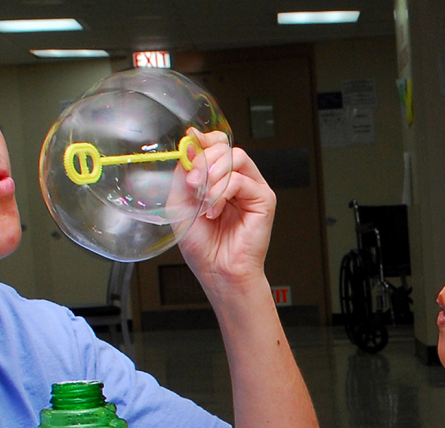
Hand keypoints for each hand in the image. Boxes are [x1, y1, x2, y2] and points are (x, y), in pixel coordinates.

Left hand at [176, 128, 275, 289]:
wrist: (217, 271)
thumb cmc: (202, 245)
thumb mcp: (180, 203)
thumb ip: (184, 174)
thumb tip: (190, 146)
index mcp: (219, 179)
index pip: (217, 145)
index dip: (205, 139)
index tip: (191, 140)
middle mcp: (237, 180)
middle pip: (225, 148)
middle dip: (204, 162)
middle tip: (192, 184)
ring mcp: (252, 188)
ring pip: (235, 158)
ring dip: (213, 177)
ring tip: (204, 201)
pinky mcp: (264, 199)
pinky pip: (241, 180)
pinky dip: (222, 193)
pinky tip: (214, 211)